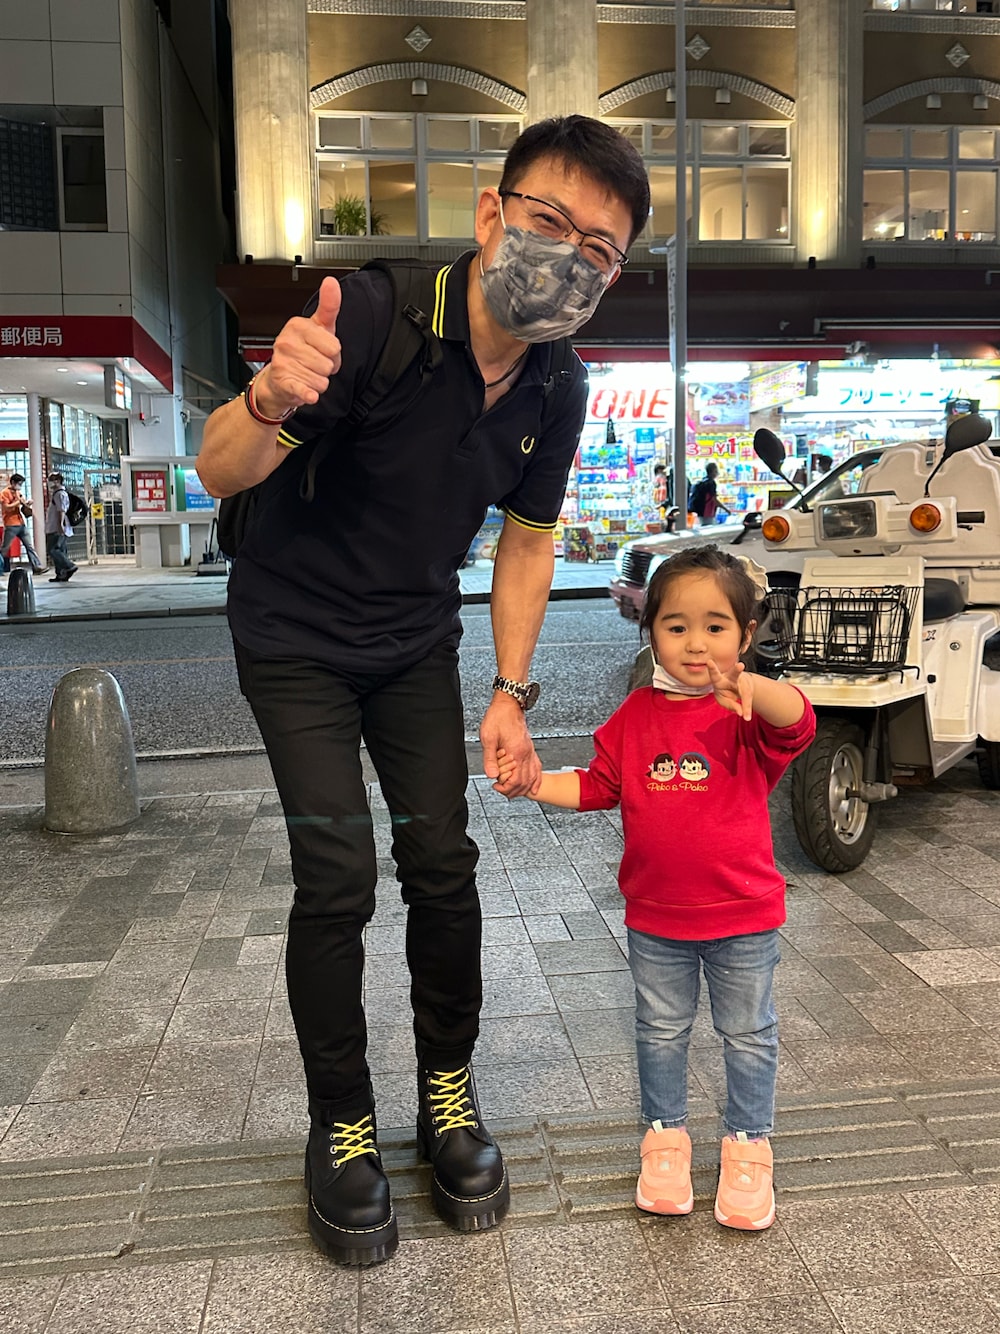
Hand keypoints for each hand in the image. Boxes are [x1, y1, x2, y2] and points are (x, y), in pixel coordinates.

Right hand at [253, 276, 342, 418]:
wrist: (279, 379)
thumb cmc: (302, 351)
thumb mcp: (319, 326)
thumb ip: (329, 306)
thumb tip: (331, 282)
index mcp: (297, 325)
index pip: (334, 346)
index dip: (334, 354)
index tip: (323, 350)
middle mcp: (287, 341)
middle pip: (329, 364)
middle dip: (326, 369)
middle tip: (314, 364)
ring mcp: (283, 362)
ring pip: (321, 380)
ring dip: (319, 382)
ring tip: (307, 374)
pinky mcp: (282, 382)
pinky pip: (304, 390)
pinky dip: (309, 395)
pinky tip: (308, 393)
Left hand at [482, 695, 541, 796]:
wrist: (508, 704)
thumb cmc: (498, 717)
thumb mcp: (488, 737)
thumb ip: (490, 758)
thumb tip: (491, 775)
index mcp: (517, 752)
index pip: (516, 780)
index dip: (506, 788)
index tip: (496, 786)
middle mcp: (526, 753)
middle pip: (525, 782)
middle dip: (514, 791)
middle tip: (502, 791)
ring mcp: (530, 751)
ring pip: (534, 776)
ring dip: (525, 788)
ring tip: (514, 792)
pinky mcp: (530, 748)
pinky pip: (537, 767)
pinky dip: (536, 779)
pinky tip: (534, 785)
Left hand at [708, 656, 753, 720]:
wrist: (741, 687)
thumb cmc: (727, 692)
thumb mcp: (723, 699)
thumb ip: (730, 705)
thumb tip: (741, 713)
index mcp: (719, 679)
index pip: (715, 674)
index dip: (712, 668)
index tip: (709, 661)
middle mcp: (732, 678)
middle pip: (735, 673)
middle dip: (737, 669)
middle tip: (740, 666)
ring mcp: (744, 684)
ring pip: (745, 690)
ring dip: (746, 700)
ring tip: (746, 712)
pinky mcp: (749, 690)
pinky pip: (748, 701)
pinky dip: (747, 708)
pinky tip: (747, 716)